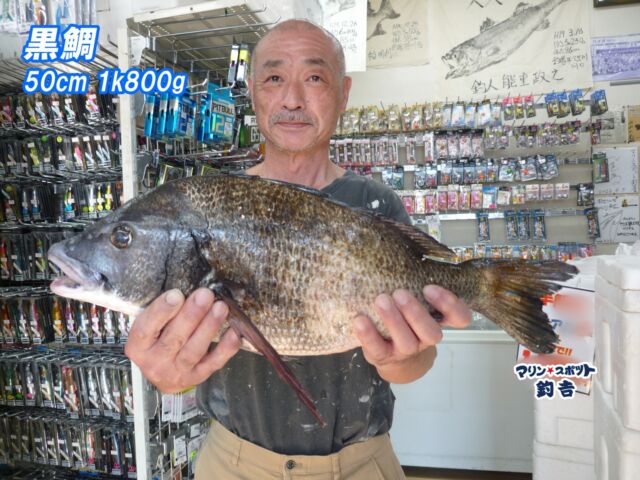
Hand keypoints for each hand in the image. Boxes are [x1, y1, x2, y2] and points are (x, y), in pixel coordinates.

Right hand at [125, 288, 240, 392]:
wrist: (163, 373)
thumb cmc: (158, 340)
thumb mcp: (152, 325)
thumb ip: (164, 310)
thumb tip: (187, 289)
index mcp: (138, 346)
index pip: (145, 329)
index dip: (161, 311)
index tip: (177, 294)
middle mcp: (155, 362)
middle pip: (174, 338)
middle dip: (192, 315)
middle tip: (205, 295)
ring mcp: (176, 372)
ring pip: (194, 350)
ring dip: (209, 327)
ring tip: (221, 308)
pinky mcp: (197, 377)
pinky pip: (213, 363)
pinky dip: (226, 348)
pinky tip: (233, 332)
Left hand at [353, 285, 471, 382]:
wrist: (389, 352)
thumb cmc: (403, 316)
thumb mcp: (415, 298)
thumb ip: (415, 281)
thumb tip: (398, 247)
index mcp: (438, 319)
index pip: (460, 317)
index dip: (450, 304)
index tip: (429, 288)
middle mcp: (426, 337)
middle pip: (431, 332)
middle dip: (416, 312)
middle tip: (400, 293)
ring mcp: (406, 350)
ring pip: (406, 341)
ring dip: (393, 321)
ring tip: (380, 301)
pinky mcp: (384, 356)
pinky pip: (378, 349)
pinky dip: (368, 335)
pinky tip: (360, 319)